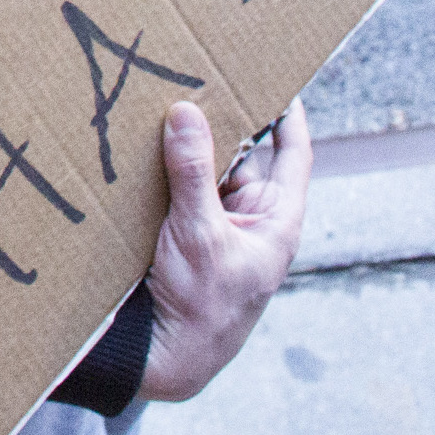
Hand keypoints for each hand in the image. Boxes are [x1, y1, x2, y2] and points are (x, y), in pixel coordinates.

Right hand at [138, 99, 309, 402]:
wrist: (165, 361)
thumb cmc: (201, 310)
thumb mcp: (199, 235)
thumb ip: (193, 173)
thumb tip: (187, 113)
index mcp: (274, 221)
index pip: (292, 154)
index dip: (289, 114)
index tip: (279, 74)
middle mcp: (249, 219)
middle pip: (242, 154)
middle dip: (224, 118)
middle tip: (203, 72)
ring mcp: (216, 226)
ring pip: (206, 169)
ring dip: (187, 142)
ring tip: (168, 97)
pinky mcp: (183, 234)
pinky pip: (179, 189)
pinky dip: (164, 167)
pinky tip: (141, 142)